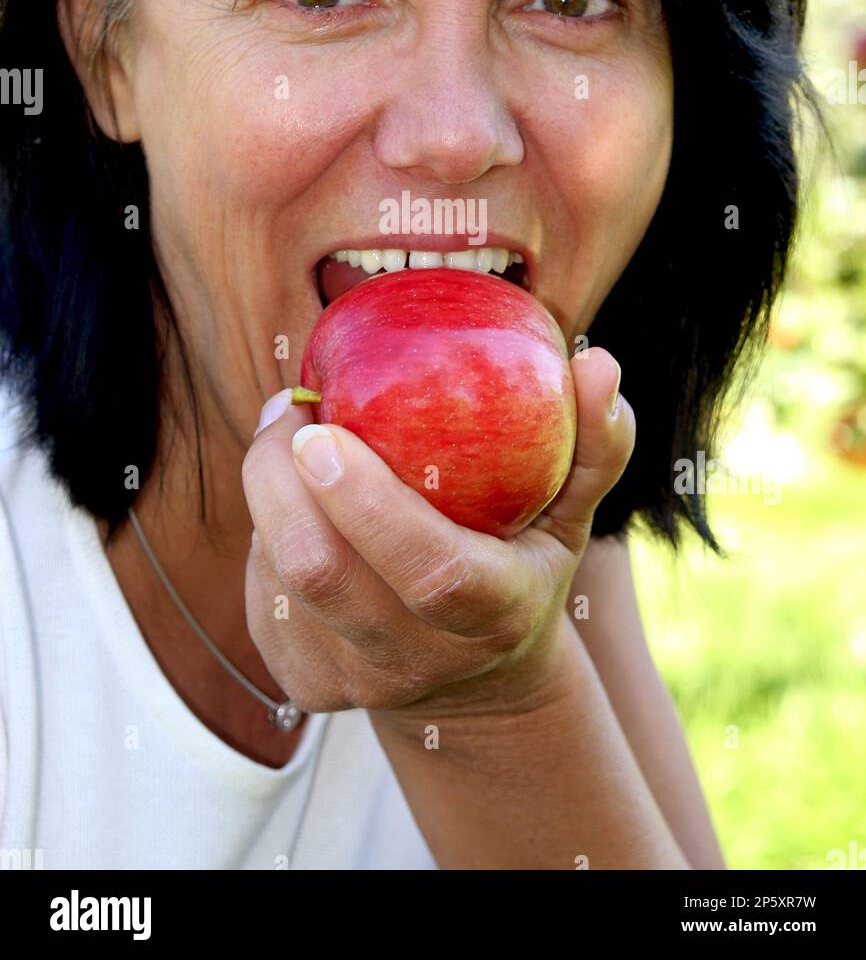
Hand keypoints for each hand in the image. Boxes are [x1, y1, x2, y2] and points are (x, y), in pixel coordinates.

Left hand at [242, 346, 634, 718]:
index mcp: (492, 611)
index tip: (322, 430)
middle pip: (320, 572)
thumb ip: (595, 441)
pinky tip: (298, 505)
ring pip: (278, 573)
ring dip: (271, 493)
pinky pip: (261, 589)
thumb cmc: (522, 564)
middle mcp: (417, 659)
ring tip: (294, 443)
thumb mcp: (571, 513)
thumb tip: (597, 362)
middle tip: (292, 409)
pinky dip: (268, 529)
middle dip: (278, 477)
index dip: (367, 502)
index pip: (428, 568)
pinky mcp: (304, 683)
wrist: (474, 684)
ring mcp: (353, 681)